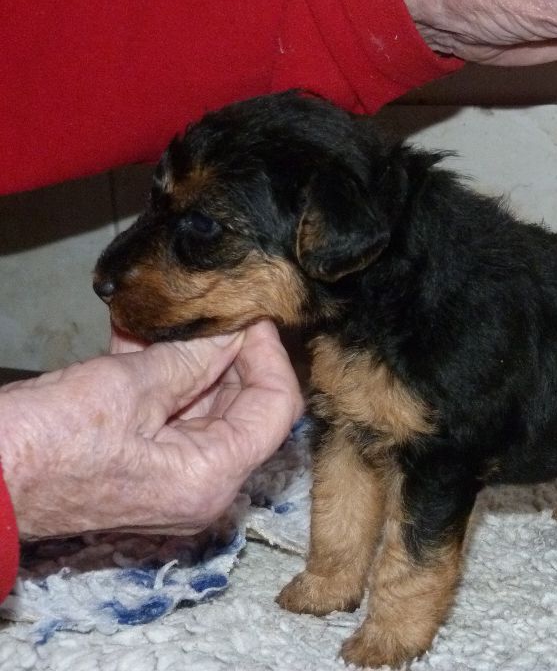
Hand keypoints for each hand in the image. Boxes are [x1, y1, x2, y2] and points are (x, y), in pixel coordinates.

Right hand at [0, 320, 302, 538]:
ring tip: (173, 313)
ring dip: (190, 357)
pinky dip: (159, 375)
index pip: (276, 408)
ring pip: (205, 406)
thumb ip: (190, 357)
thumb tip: (229, 331)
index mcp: (211, 477)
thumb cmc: (44, 445)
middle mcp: (202, 485)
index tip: (250, 317)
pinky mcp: (140, 464)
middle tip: (213, 307)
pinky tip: (139, 333)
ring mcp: (171, 478)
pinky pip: (167, 414)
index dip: (269, 355)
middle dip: (230, 353)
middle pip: (244, 407)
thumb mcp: (127, 387)